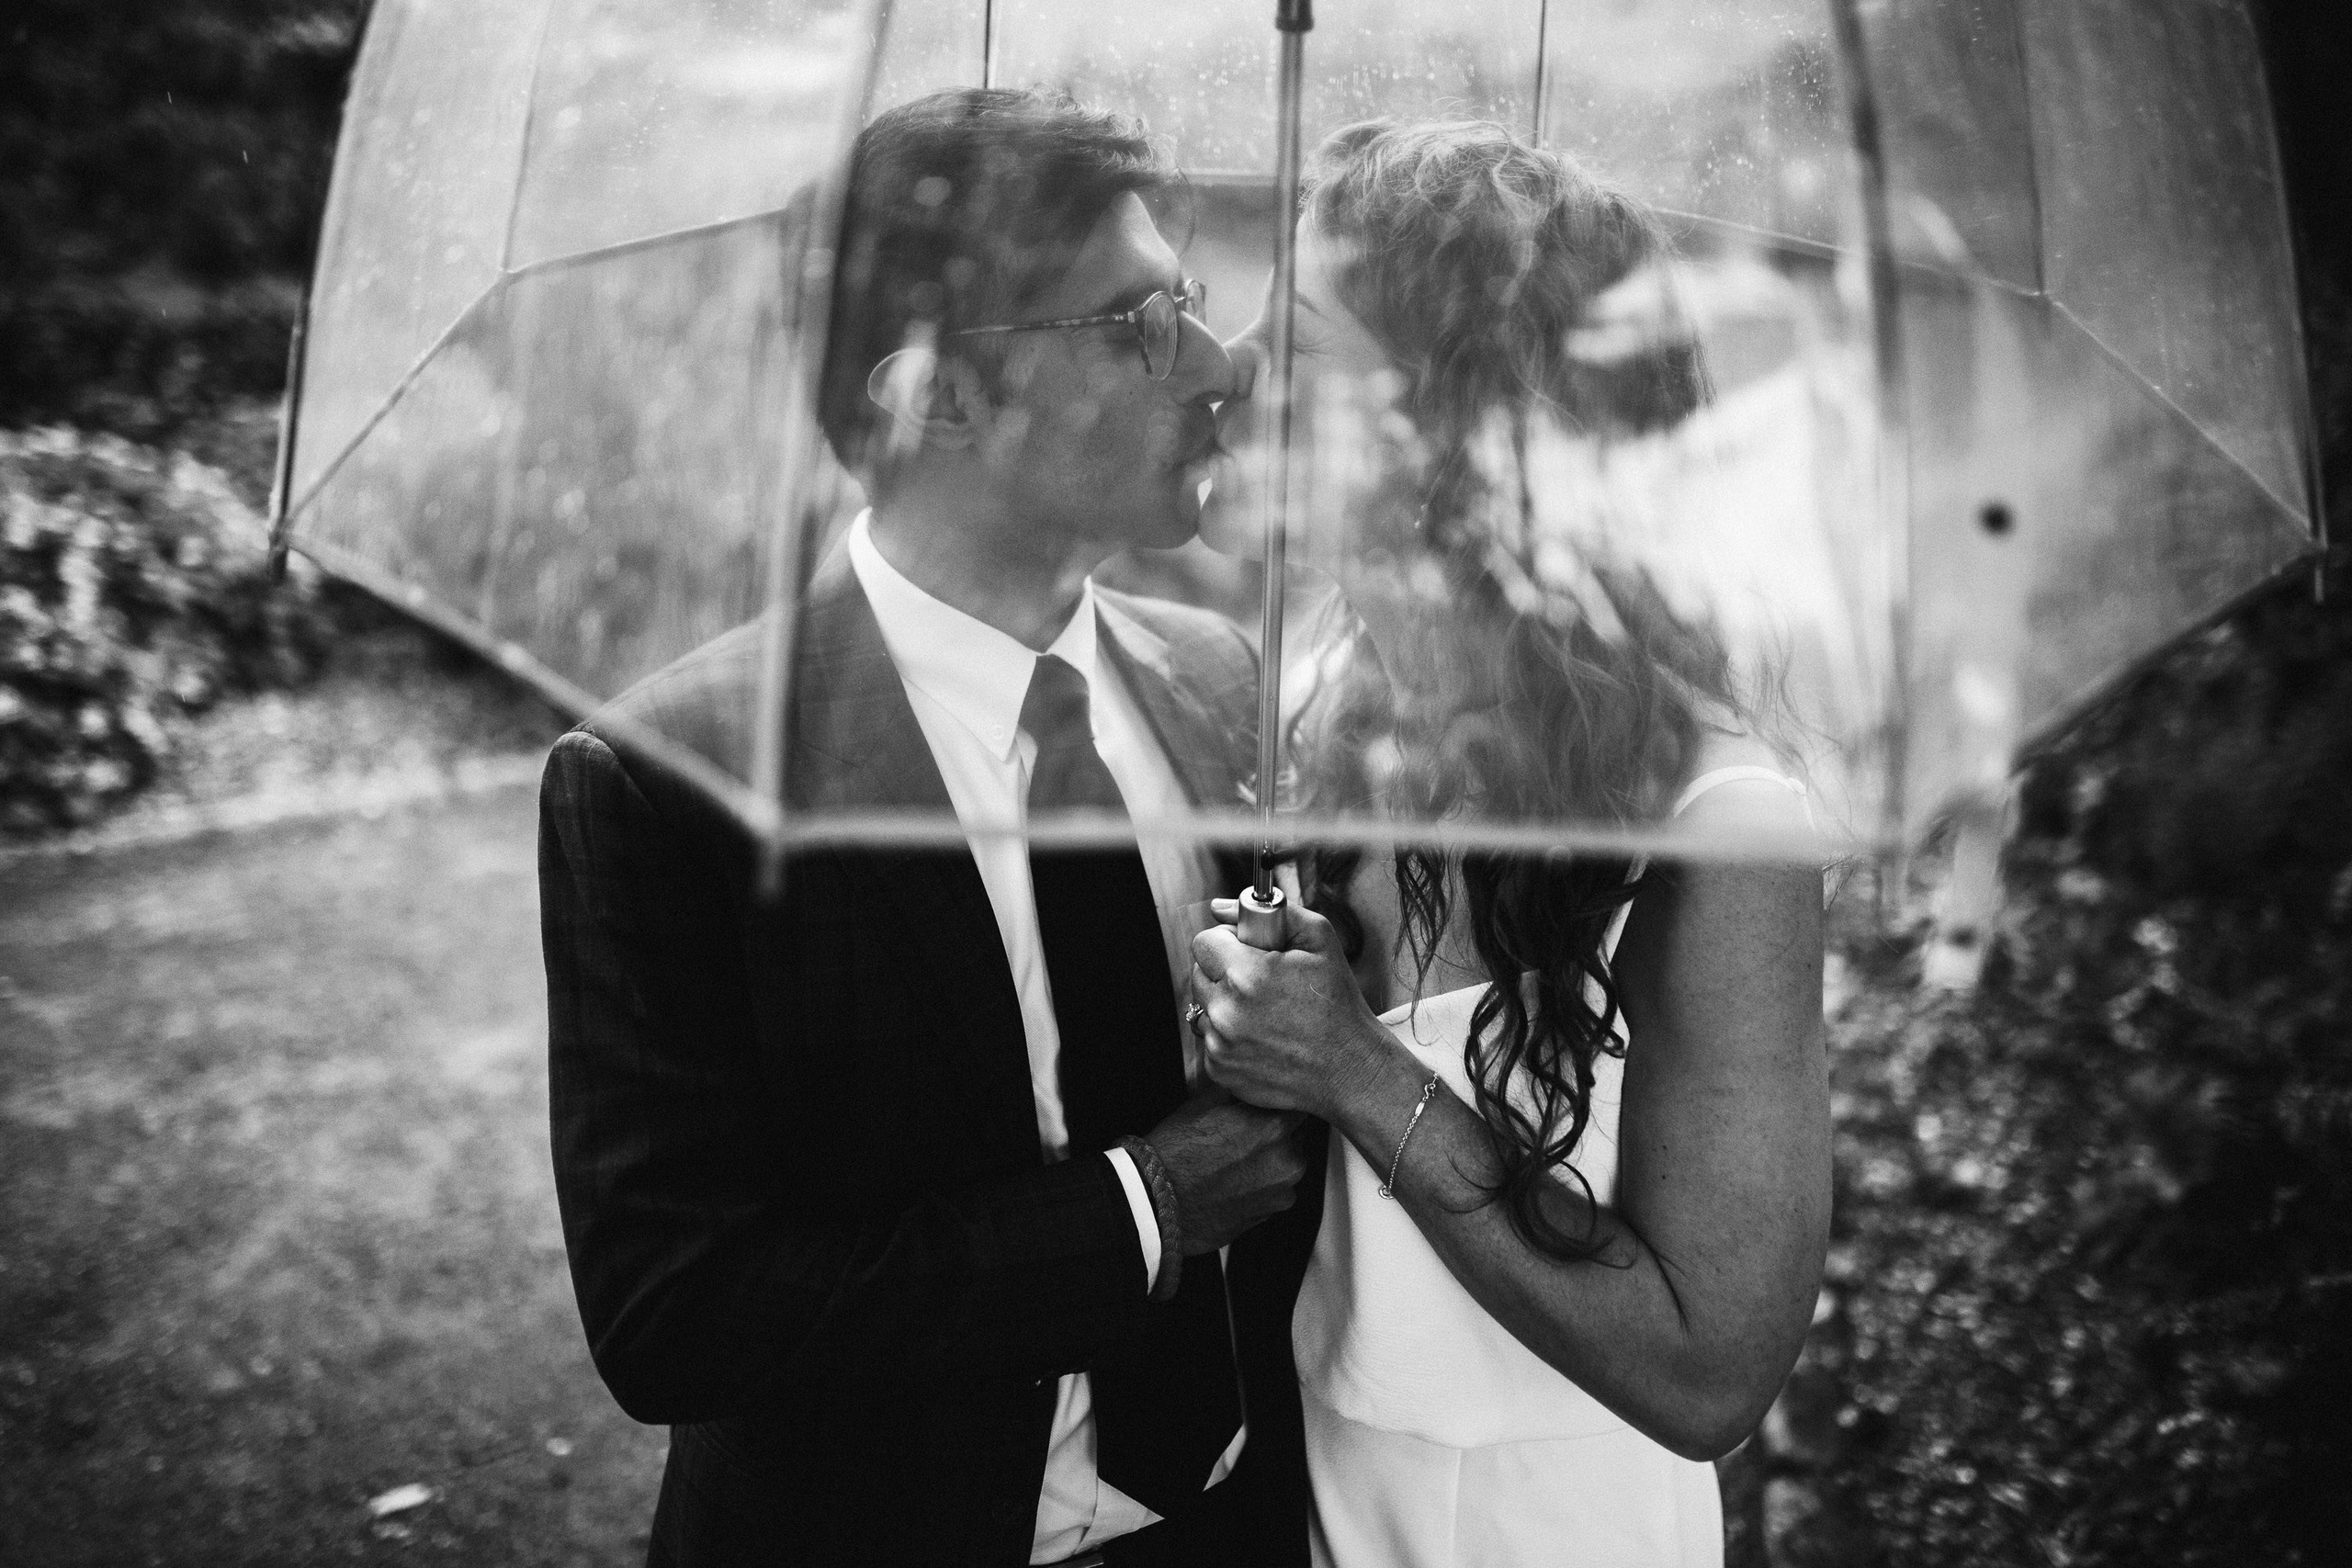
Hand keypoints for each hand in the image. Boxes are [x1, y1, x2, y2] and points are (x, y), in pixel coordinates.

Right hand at [1143, 1085, 1311, 1253]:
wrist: (1158, 1202)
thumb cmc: (1176, 1152)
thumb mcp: (1203, 1103)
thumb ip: (1238, 1089)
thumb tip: (1250, 1078)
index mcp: (1274, 1127)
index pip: (1300, 1105)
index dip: (1283, 1102)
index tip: (1272, 1103)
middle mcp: (1287, 1160)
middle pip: (1297, 1136)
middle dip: (1278, 1132)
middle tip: (1244, 1133)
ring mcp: (1282, 1191)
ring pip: (1288, 1164)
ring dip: (1272, 1159)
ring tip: (1235, 1160)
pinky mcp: (1272, 1214)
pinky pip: (1277, 1190)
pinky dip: (1263, 1184)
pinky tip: (1235, 1181)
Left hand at [1190, 898, 1406, 1124]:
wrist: (1350, 1069)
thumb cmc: (1338, 1004)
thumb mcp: (1320, 940)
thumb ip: (1271, 913)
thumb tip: (1220, 908)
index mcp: (1246, 975)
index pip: (1204, 941)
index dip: (1228, 941)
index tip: (1249, 951)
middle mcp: (1225, 1012)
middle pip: (1198, 973)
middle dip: (1223, 971)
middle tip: (1260, 980)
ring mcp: (1219, 1045)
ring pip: (1202, 1007)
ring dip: (1224, 1003)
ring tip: (1263, 1010)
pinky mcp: (1219, 1070)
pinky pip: (1209, 1039)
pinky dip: (1228, 1035)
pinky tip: (1261, 1036)